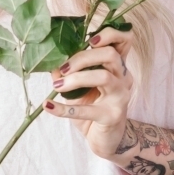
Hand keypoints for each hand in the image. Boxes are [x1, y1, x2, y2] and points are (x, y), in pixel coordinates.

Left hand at [43, 27, 133, 158]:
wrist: (105, 139)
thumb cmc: (93, 109)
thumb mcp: (79, 88)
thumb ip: (67, 71)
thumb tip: (49, 59)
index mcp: (117, 66)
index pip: (125, 40)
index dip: (110, 34)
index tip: (89, 39)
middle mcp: (123, 78)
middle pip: (110, 55)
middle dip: (83, 57)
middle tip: (63, 69)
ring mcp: (120, 97)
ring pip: (103, 77)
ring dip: (76, 79)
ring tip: (57, 85)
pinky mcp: (112, 116)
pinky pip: (88, 110)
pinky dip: (65, 109)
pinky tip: (48, 105)